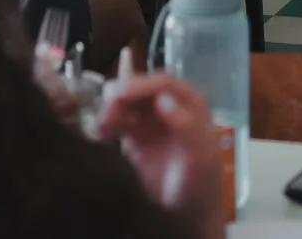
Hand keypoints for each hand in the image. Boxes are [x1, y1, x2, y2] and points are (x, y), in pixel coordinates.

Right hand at [97, 69, 223, 235]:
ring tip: (103, 127)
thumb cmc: (200, 185)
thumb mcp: (199, 156)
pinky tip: (101, 134)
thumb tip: (163, 99)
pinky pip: (116, 122)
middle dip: (121, 95)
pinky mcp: (134, 138)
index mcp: (190, 103)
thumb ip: (186, 126)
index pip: (162, 83)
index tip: (119, 95)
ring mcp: (150, 122)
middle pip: (140, 88)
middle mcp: (169, 106)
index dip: (140, 84)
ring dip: (110, 109)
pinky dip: (106, 124)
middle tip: (106, 114)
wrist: (187, 217)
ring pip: (125, 102)